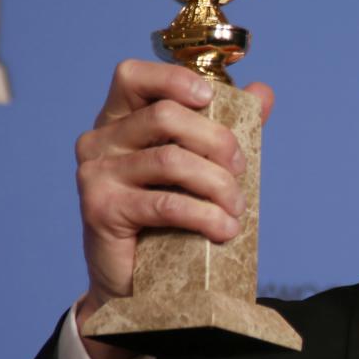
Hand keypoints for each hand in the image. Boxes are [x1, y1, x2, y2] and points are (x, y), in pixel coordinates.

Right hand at [73, 60, 272, 358]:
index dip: (173, 78)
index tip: (210, 99)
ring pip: (172, 160)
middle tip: (240, 171)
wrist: (134, 282)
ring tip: (237, 208)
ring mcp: (95, 174)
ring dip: (218, 184)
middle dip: (217, 141)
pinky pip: (166, 203)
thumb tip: (263, 91)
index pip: (133, 76)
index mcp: (118, 120)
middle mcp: (99, 140)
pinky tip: (225, 229)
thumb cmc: (168, 217)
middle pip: (166, 116)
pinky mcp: (100, 209)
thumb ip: (227, 125)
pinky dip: (205, 215)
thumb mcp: (199, 165)